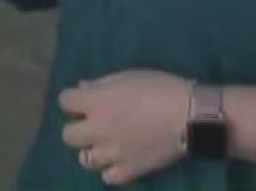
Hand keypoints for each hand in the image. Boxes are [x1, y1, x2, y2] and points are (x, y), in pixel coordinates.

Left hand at [58, 70, 193, 184]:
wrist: (190, 116)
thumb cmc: (161, 88)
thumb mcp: (128, 76)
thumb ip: (101, 84)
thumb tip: (82, 87)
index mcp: (96, 102)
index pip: (65, 101)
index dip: (73, 99)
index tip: (84, 99)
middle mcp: (98, 130)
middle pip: (68, 135)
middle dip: (77, 128)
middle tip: (93, 124)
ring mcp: (112, 153)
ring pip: (85, 160)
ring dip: (92, 151)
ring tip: (105, 145)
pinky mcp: (130, 170)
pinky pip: (108, 178)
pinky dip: (111, 170)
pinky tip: (119, 161)